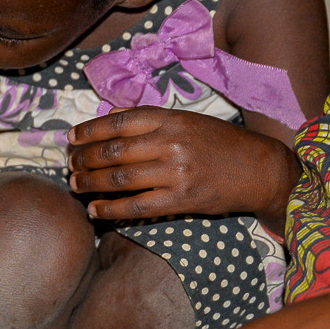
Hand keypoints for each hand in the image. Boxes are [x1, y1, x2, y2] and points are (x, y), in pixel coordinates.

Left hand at [68, 107, 299, 226]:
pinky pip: (135, 206)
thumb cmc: (220, 143)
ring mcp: (175, 172)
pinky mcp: (181, 199)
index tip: (71, 138)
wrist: (260, 169)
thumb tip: (110, 118)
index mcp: (170, 118)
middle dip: (83, 159)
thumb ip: (150, 119)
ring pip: (118, 178)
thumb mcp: (187, 120)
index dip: (89, 131)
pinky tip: (95, 210)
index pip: (118, 122)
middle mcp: (170, 142)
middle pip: (112, 151)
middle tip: (70, 164)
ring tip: (76, 185)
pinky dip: (110, 209)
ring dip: (90, 183)